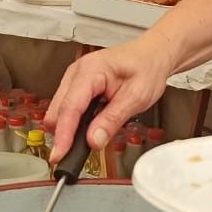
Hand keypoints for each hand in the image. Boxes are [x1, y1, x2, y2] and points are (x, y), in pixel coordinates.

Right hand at [45, 38, 175, 161]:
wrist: (153, 54)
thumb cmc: (147, 68)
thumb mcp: (136, 97)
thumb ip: (113, 120)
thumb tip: (93, 141)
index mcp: (90, 71)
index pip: (70, 107)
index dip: (63, 134)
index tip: (59, 155)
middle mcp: (77, 72)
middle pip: (58, 110)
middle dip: (62, 134)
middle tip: (71, 156)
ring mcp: (74, 78)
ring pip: (59, 110)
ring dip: (67, 128)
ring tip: (82, 143)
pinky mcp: (77, 85)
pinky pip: (67, 106)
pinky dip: (73, 121)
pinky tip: (86, 129)